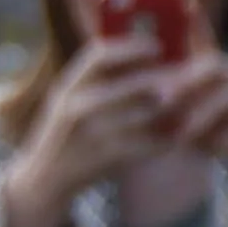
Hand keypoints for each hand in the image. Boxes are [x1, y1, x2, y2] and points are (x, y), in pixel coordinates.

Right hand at [3, 31, 167, 226]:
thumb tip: (143, 50)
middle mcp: (75, 106)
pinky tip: (175, 135)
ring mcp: (89, 134)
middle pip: (131, 84)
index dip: (132, 47)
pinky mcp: (104, 159)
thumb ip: (97, 78)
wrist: (43, 181)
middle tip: (182, 77)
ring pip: (144, 114)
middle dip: (162, 79)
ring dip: (170, 109)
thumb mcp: (70, 99)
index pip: (99, 54)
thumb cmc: (66, 132)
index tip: (156, 45)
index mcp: (68, 86)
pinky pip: (146, 144)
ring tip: (185, 103)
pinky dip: (164, 139)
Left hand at [158, 7, 227, 195]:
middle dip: (186, 82)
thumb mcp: (195, 110)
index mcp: (211, 70)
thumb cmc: (222, 128)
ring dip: (204, 117)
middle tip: (162, 101)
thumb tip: (135, 89)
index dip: (189, 16)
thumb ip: (170, 97)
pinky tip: (216, 151)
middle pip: (213, 66)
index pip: (199, 36)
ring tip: (182, 137)